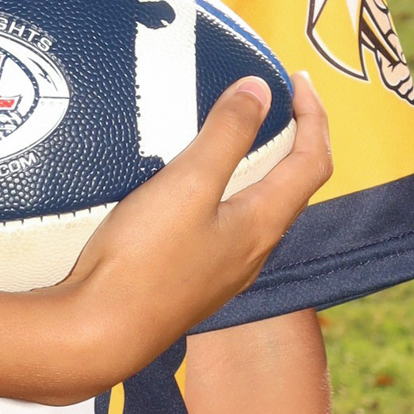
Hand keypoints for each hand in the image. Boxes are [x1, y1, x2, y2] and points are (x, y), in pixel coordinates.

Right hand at [47, 71, 331, 393]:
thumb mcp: (187, 184)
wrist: (98, 334)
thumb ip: (226, 135)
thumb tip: (261, 90)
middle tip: (274, 100)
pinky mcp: (194, 281)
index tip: (298, 79)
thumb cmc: (144, 261)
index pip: (313, 162)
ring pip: (261, 209)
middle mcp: (254, 251)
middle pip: (292, 187)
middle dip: (292, 138)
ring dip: (261, 167)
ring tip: (236, 136)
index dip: (314, 116)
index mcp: (263, 224)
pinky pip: (229, 227)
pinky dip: (229, 192)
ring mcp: (224, 271)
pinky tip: (195, 189)